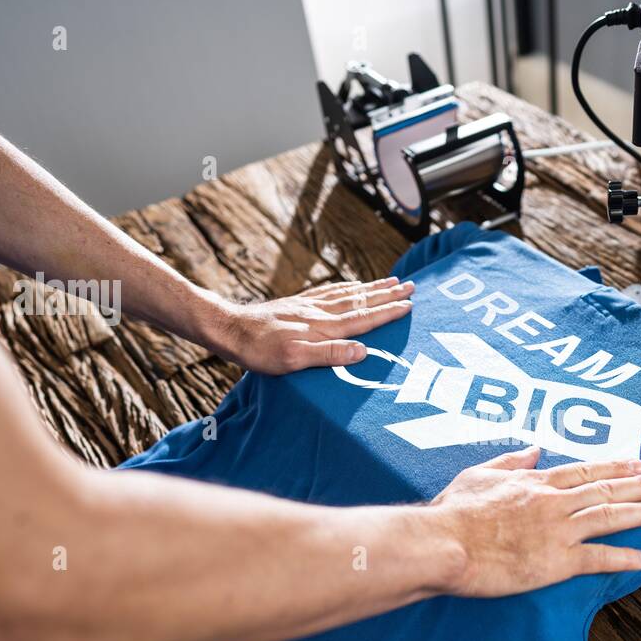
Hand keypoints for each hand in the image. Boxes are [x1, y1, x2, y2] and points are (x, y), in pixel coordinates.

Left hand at [196, 277, 414, 373]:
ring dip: (372, 287)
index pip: (364, 318)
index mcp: (323, 327)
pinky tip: (354, 284)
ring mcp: (309, 306)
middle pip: (361, 300)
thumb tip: (363, 350)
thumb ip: (329, 353)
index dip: (388, 312)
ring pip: (349, 293)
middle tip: (411, 285)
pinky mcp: (298, 304)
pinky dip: (348, 287)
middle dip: (387, 293)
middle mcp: (320, 312)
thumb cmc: (260, 351)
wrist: (230, 330)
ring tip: (391, 280)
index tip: (409, 304)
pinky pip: (330, 292)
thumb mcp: (294, 360)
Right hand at [430, 447, 640, 597]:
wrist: (443, 543)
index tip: (639, 463)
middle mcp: (553, 501)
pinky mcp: (554, 562)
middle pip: (607, 489)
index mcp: (535, 481)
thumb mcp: (478, 474)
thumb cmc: (452, 511)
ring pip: (610, 517)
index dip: (616, 467)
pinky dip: (624, 557)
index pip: (585, 471)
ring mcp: (557, 530)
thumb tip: (533, 449)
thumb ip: (509, 461)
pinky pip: (598, 558)